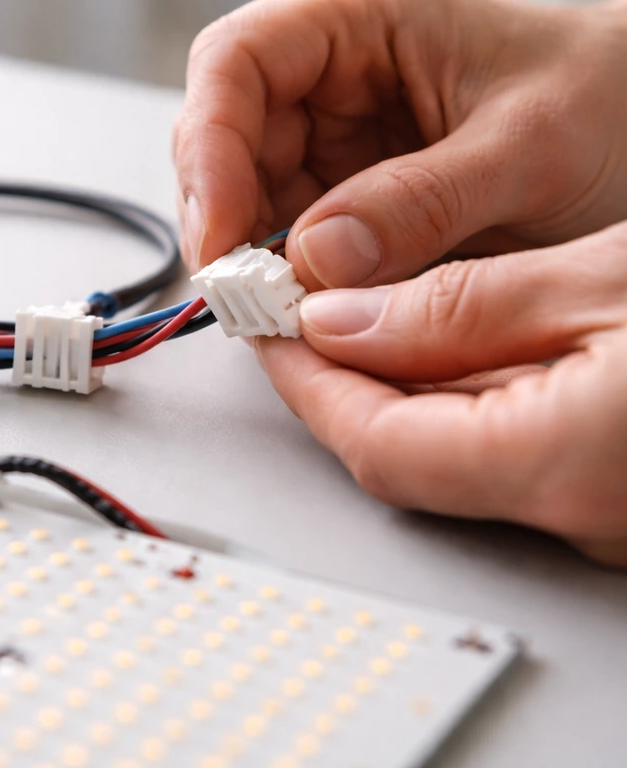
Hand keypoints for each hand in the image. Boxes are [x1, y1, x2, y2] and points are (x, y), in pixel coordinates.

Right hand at [174, 0, 626, 287]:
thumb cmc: (610, 97)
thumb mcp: (532, 145)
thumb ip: (424, 199)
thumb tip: (317, 257)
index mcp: (363, 19)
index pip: (238, 63)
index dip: (211, 148)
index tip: (222, 235)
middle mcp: (334, 77)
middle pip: (225, 140)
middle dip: (227, 222)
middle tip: (248, 296)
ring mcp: (335, 141)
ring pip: (248, 199)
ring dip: (254, 260)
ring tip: (282, 314)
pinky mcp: (347, 198)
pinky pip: (288, 238)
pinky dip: (288, 280)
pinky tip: (308, 309)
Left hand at [255, 223, 626, 566]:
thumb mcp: (605, 278)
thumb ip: (462, 310)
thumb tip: (347, 323)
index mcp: (560, 469)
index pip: (374, 442)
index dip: (306, 384)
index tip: (273, 332)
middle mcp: (579, 518)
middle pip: (406, 456)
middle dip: (342, 384)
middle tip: (306, 318)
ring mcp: (604, 517)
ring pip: (458, 457)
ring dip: (403, 391)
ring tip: (372, 319)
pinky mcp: (621, 493)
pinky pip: (516, 455)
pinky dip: (468, 403)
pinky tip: (458, 349)